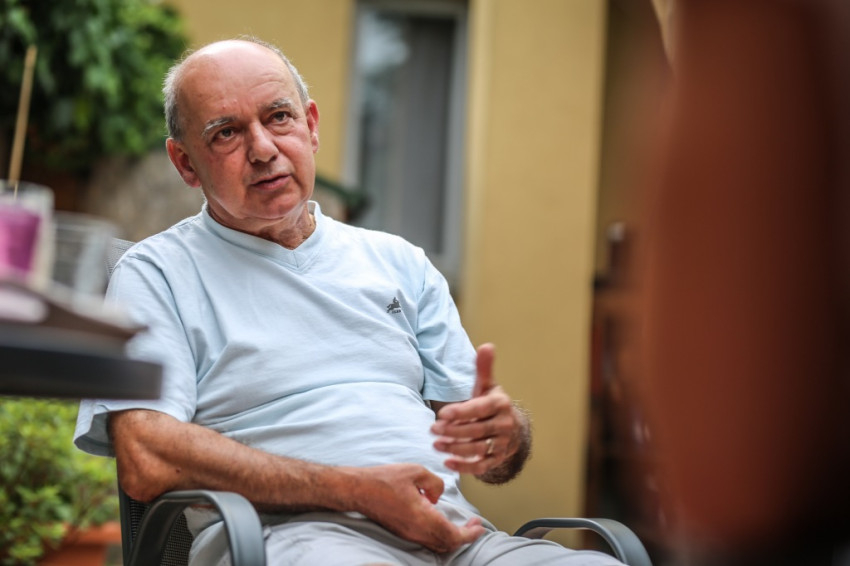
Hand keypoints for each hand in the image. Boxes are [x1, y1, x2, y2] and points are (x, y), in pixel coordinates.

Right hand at [348, 464, 484, 552]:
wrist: (357, 489)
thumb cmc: (384, 479)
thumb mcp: (416, 471)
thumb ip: (435, 483)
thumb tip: (438, 496)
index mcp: (422, 518)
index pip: (453, 535)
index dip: (470, 534)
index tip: (479, 526)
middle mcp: (416, 531)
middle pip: (447, 544)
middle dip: (464, 536)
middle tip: (473, 524)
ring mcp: (408, 534)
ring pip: (436, 544)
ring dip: (452, 536)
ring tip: (461, 523)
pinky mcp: (402, 532)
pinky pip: (426, 540)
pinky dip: (439, 534)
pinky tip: (439, 518)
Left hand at [431, 343, 524, 476]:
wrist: (512, 428)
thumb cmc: (492, 404)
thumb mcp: (487, 386)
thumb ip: (484, 368)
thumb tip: (486, 346)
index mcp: (500, 404)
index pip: (479, 409)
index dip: (460, 412)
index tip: (441, 414)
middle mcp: (504, 424)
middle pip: (476, 430)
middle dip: (453, 431)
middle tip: (433, 429)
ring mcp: (502, 444)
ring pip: (477, 449)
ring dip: (455, 448)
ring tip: (436, 444)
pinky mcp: (497, 459)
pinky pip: (481, 466)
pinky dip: (464, 467)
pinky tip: (447, 462)